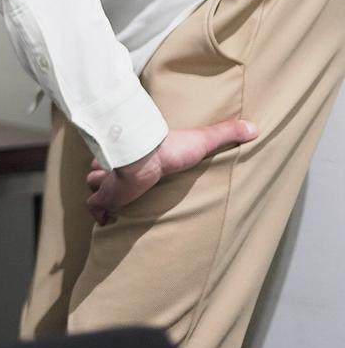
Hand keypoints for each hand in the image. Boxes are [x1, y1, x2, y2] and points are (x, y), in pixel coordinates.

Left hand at [85, 118, 257, 223]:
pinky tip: (106, 219)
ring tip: (110, 196)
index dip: (122, 156)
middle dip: (103, 174)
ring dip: (98, 189)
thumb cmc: (169, 147)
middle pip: (100, 168)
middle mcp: (117, 166)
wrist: (146, 157)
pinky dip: (98, 213)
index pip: (121, 151)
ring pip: (92, 183)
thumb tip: (255, 128)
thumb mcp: (202, 139)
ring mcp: (107, 181)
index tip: (128, 163)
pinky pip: (94, 207)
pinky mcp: (105, 197)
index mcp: (136, 152)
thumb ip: (225, 133)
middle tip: (115, 182)